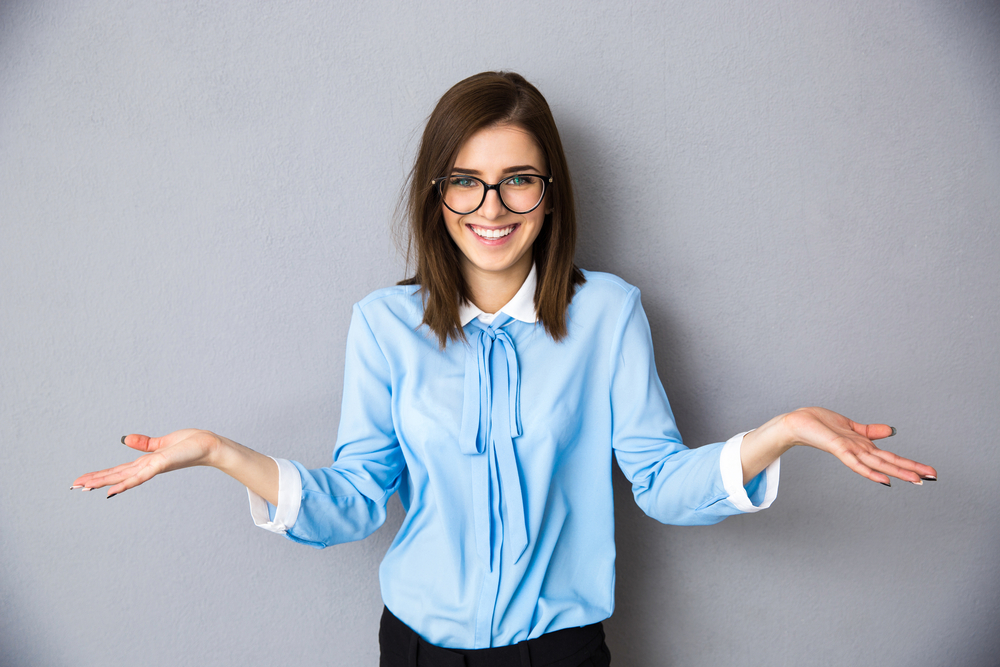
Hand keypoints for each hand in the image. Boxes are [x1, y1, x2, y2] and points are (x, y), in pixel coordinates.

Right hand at [71, 429, 221, 497]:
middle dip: (95, 480)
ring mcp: (153, 468)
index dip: (101, 474)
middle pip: (116, 475)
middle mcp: (147, 468)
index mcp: (146, 462)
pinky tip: (111, 491)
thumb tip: (125, 439)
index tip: (83, 479)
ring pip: (123, 477)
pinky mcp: (160, 465)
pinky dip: (125, 483)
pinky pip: (140, 476)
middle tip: (74, 486)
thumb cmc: (190, 444)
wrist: (209, 446)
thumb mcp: (162, 442)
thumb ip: (144, 443)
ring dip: (103, 482)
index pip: (119, 470)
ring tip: (84, 487)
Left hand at [777, 407, 936, 485]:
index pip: (892, 457)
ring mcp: (850, 451)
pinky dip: (870, 471)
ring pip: (878, 463)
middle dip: (912, 470)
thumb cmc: (820, 424)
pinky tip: (884, 480)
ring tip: (917, 480)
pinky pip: (856, 462)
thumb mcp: (852, 426)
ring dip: (898, 472)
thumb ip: (871, 431)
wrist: (797, 423)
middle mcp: (859, 452)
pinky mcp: (838, 448)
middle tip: (933, 478)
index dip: (911, 464)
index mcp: (864, 447)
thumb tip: (892, 431)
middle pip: (889, 462)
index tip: (931, 472)